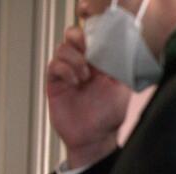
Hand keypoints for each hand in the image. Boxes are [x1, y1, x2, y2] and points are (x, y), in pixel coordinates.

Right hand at [46, 26, 129, 167]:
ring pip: (61, 49)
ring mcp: (67, 74)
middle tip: (87, 53)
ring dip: (73, 59)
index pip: (91, 35)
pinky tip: (74, 82)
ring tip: (84, 76)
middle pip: (72, 36)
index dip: (92, 33)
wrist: (93, 138)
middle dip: (78, 40)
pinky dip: (64, 70)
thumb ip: (119, 65)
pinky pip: (53, 67)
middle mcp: (82, 64)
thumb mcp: (122, 87)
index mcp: (99, 61)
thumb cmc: (109, 116)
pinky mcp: (55, 85)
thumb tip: (117, 47)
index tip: (98, 43)